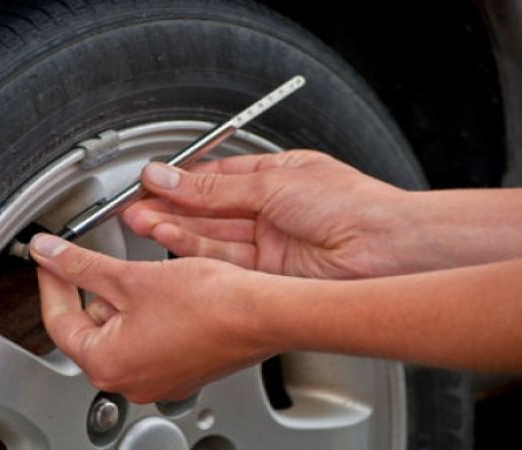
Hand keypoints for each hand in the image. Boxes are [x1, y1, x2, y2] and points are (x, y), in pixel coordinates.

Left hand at [30, 234, 277, 402]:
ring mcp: (158, 379)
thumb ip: (80, 265)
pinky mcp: (181, 369)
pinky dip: (148, 313)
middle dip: (91, 291)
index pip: (59, 321)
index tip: (51, 259)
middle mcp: (130, 381)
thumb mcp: (132, 277)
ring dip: (122, 300)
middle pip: (90, 329)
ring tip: (139, 271)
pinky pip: (149, 339)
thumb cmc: (210, 304)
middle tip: (94, 258)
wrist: (264, 315)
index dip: (52, 282)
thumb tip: (49, 254)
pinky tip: (164, 291)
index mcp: (108, 364)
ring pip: (122, 332)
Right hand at [123, 150, 412, 278]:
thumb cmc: (351, 206)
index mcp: (278, 177)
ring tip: (141, 221)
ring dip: (174, 229)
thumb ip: (214, 189)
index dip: (182, 180)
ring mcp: (269, 245)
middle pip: (210, 209)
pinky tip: (169, 238)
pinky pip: (221, 260)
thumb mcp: (272, 183)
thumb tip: (172, 178)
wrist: (386, 250)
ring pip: (211, 237)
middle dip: (170, 207)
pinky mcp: (267, 276)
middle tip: (135, 205)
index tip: (151, 181)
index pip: (218, 177)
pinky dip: (193, 249)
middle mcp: (271, 211)